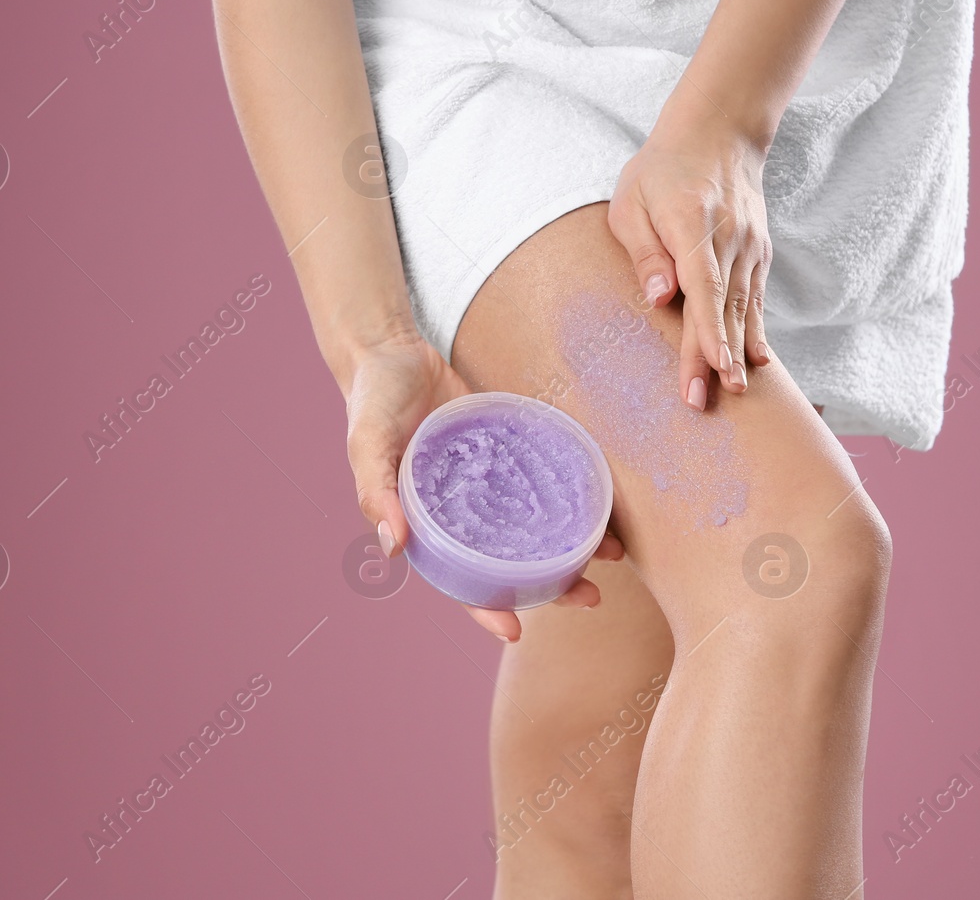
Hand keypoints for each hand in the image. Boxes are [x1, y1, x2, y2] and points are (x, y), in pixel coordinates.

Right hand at [344, 332, 622, 641]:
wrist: (392, 348)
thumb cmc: (373, 402)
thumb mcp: (366, 444)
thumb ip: (376, 491)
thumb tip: (392, 547)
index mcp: (428, 525)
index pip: (459, 581)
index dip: (485, 608)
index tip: (516, 632)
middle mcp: (464, 513)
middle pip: (510, 563)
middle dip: (550, 586)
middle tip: (591, 597)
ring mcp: (490, 483)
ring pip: (535, 526)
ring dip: (572, 544)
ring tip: (613, 555)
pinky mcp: (509, 449)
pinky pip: (543, 477)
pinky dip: (570, 492)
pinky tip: (601, 501)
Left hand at [608, 111, 773, 409]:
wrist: (718, 134)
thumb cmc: (661, 171)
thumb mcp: (633, 202)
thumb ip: (646, 252)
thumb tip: (659, 299)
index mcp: (693, 225)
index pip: (704, 287)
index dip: (706, 331)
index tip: (708, 368)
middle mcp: (730, 238)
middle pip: (723, 307)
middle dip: (715, 357)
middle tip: (704, 400)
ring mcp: (750, 246)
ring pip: (744, 307)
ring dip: (738, 351)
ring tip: (735, 391)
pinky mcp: (758, 252)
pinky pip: (755, 298)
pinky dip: (755, 330)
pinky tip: (755, 362)